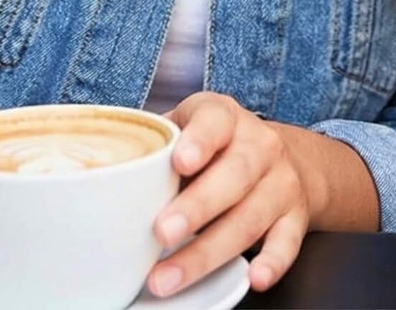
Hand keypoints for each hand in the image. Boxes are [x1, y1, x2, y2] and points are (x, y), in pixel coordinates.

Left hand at [149, 92, 308, 297]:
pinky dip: (273, 262)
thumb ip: (157, 148)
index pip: (214, 122)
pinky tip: (254, 277)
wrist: (284, 158)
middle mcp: (259, 146)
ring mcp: (281, 182)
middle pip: (233, 175)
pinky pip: (288, 242)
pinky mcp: (295, 216)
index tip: (180, 161)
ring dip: (209, 251)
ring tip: (168, 277)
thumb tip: (100, 174)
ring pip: (249, 217)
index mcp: (226, 118)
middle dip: (197, 207)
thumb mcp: (189, 130)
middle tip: (161, 232)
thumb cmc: (217, 147)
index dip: (199, 141)